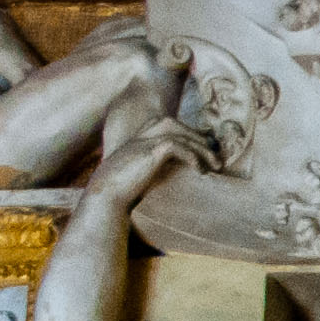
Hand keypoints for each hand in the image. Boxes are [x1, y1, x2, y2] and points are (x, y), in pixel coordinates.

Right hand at [94, 119, 212, 197]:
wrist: (104, 197)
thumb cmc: (120, 194)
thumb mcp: (140, 177)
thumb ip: (154, 170)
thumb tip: (176, 177)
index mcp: (135, 142)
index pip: (161, 124)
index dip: (184, 132)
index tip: (202, 147)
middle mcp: (137, 138)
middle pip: (171, 123)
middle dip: (195, 135)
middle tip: (214, 153)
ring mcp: (142, 143)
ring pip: (178, 134)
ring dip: (201, 148)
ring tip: (216, 165)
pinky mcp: (148, 152)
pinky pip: (177, 146)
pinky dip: (193, 157)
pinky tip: (201, 171)